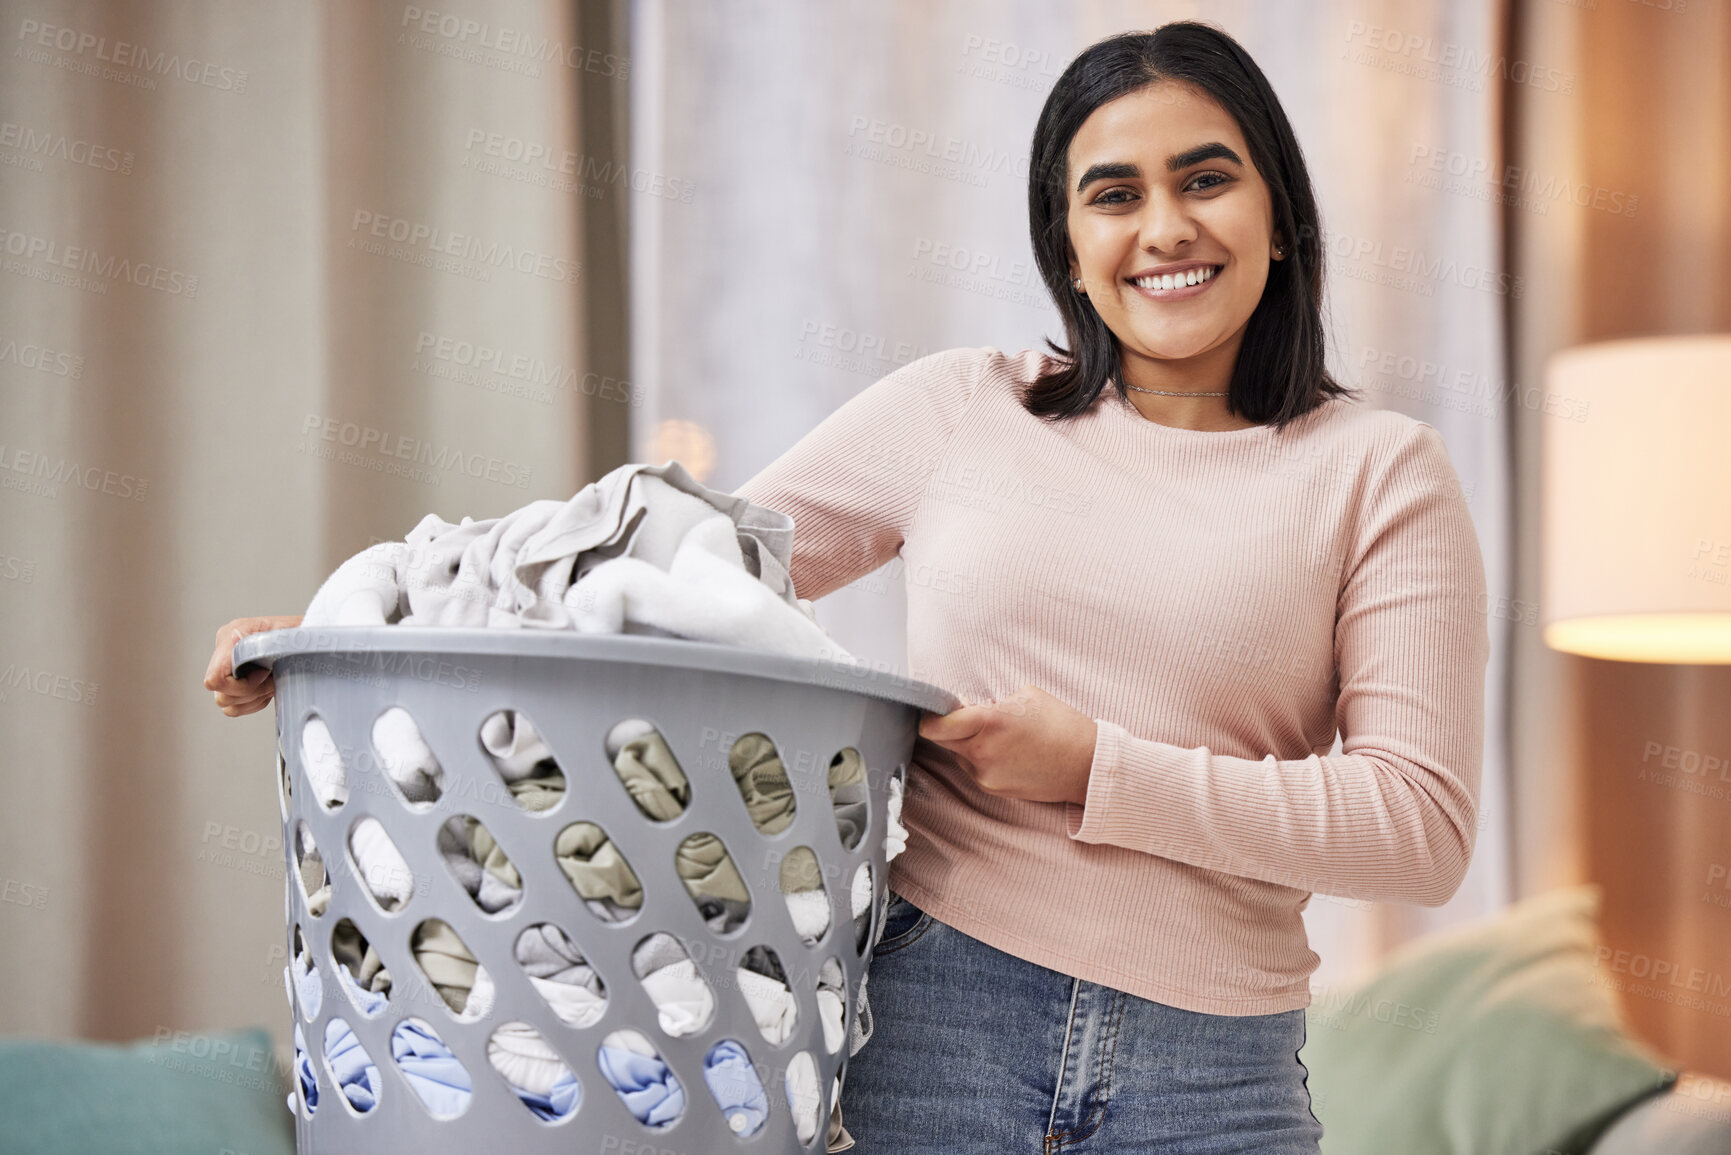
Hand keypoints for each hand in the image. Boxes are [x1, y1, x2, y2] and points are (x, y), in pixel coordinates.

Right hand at [204, 615, 301, 716]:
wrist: (311, 643)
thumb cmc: (302, 636)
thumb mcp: (289, 634)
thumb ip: (262, 638)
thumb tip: (236, 637)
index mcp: (231, 635)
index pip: (215, 678)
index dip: (242, 684)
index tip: (265, 674)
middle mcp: (224, 652)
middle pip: (221, 694)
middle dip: (252, 692)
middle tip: (273, 679)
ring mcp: (227, 668)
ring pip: (226, 703)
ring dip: (254, 698)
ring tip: (272, 682)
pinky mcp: (233, 683)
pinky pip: (234, 708)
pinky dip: (253, 703)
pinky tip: (267, 690)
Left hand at [917, 684, 1097, 804]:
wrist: (1087, 766)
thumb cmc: (1062, 724)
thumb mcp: (1026, 697)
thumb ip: (991, 702)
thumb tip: (968, 707)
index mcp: (989, 724)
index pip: (937, 725)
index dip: (930, 715)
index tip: (932, 709)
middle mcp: (982, 753)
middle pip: (943, 740)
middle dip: (950, 727)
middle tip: (968, 716)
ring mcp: (986, 775)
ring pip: (959, 754)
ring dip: (969, 743)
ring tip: (1002, 736)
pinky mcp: (993, 789)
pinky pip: (975, 768)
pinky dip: (983, 758)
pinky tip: (1008, 752)